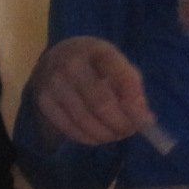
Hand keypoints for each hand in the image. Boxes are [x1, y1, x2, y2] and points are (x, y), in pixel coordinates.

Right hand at [25, 35, 153, 147]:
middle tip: (129, 131)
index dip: (134, 103)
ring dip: (106, 134)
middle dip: (120, 123)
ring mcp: (54, 83)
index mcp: (98, 50)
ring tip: (116, 134)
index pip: (122, 77)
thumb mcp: (117, 65)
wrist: (55, 58)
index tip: (144, 121)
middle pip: (101, 103)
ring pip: (85, 120)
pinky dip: (88, 138)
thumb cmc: (95, 64)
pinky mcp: (44, 101)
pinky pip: (69, 128)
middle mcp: (72, 64)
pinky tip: (98, 136)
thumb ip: (132, 88)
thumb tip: (145, 119)